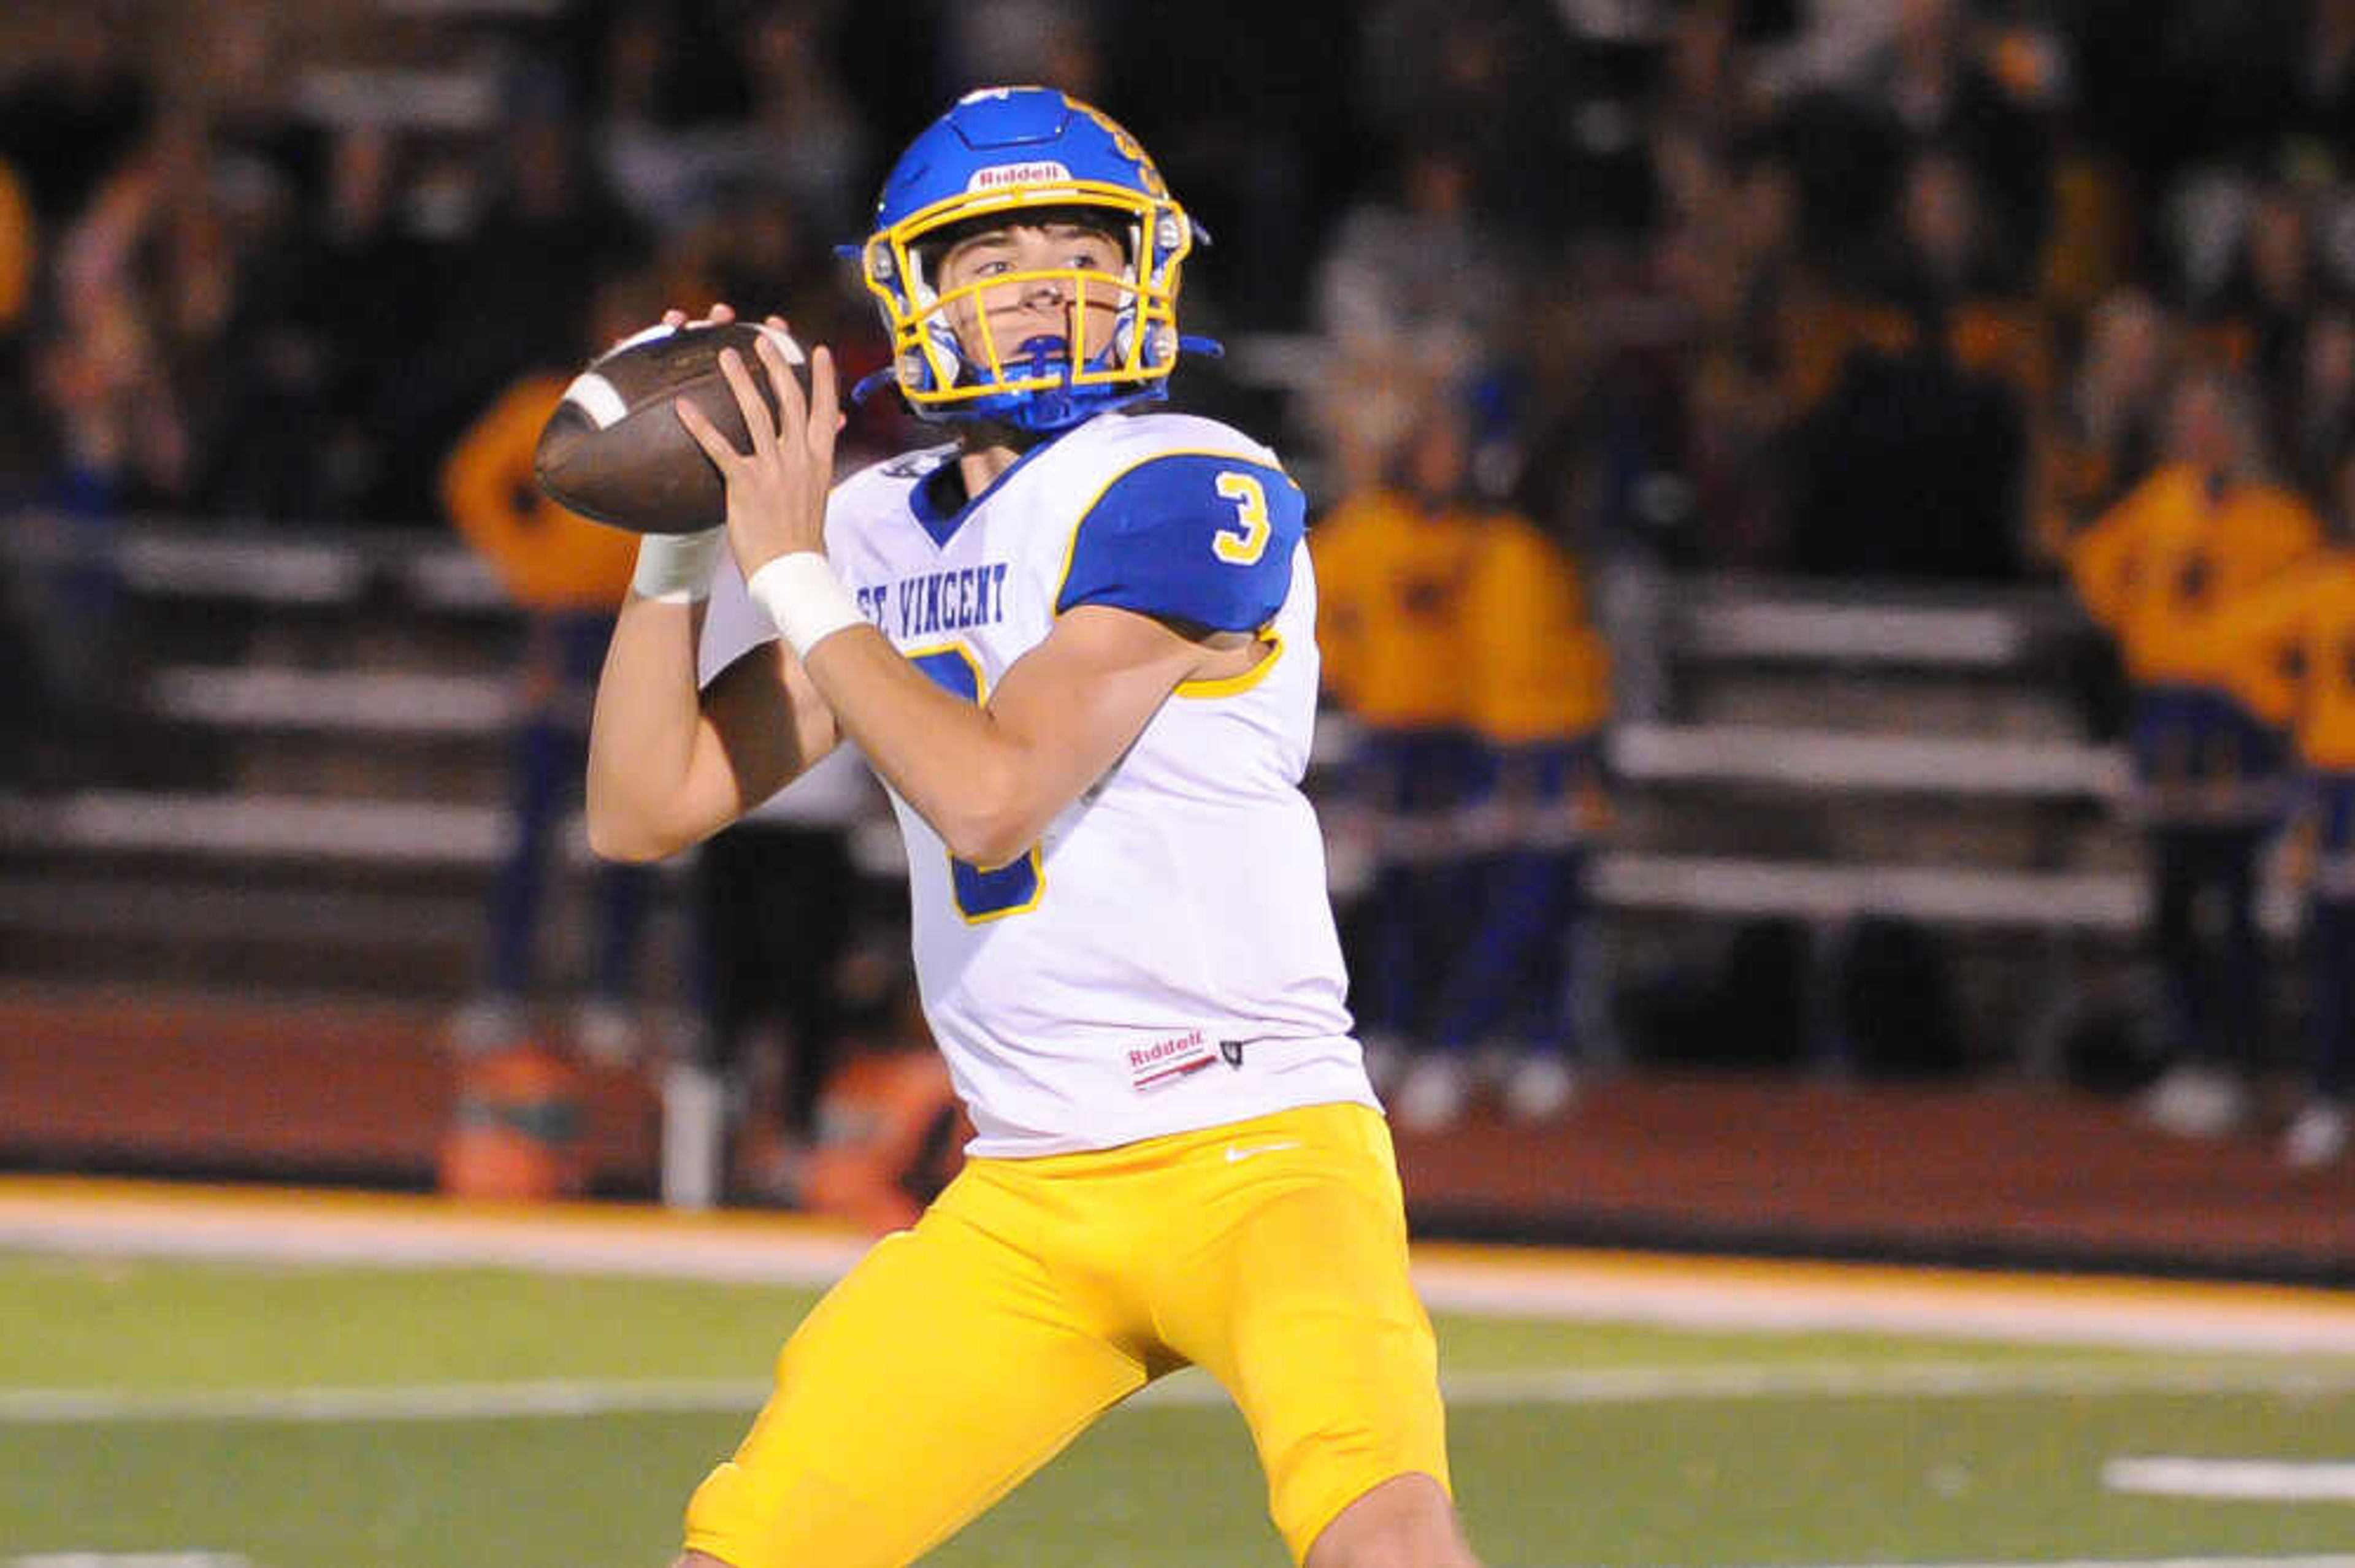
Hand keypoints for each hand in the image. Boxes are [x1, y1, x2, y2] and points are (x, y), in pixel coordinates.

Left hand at [672, 307, 840, 582]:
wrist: (794, 572)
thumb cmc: (802, 541)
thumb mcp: (817, 499)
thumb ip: (812, 471)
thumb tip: (815, 459)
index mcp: (820, 461)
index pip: (826, 410)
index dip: (825, 378)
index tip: (820, 351)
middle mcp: (800, 459)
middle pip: (790, 400)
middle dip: (777, 365)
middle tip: (762, 338)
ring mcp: (774, 470)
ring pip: (757, 413)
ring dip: (741, 381)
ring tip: (726, 355)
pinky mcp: (746, 485)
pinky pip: (720, 448)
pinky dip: (701, 426)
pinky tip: (683, 407)